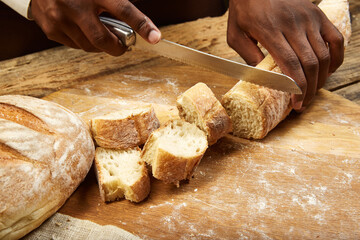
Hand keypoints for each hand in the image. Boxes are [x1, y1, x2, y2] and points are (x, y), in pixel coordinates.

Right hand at [31, 0, 160, 55]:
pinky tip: (81, 29)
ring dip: (99, 44)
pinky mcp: (52, 30)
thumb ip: (115, 4)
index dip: (141, 25)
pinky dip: (84, 42)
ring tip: (98, 30)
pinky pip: (75, 46)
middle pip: (103, 40)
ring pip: (90, 46)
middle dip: (117, 48)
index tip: (155, 38)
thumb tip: (135, 24)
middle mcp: (76, 6)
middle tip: (124, 45)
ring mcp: (61, 19)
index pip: (123, 10)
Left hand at [227, 0, 343, 110]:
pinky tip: (328, 71)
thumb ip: (248, 56)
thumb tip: (262, 79)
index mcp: (271, 31)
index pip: (291, 65)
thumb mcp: (236, 34)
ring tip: (313, 91)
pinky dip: (336, 57)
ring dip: (322, 78)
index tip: (296, 103)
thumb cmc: (244, 10)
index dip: (297, 88)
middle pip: (310, 63)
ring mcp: (309, 18)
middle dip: (310, 89)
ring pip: (324, 54)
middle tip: (304, 103)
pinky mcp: (317, 14)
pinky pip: (335, 38)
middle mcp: (293, 25)